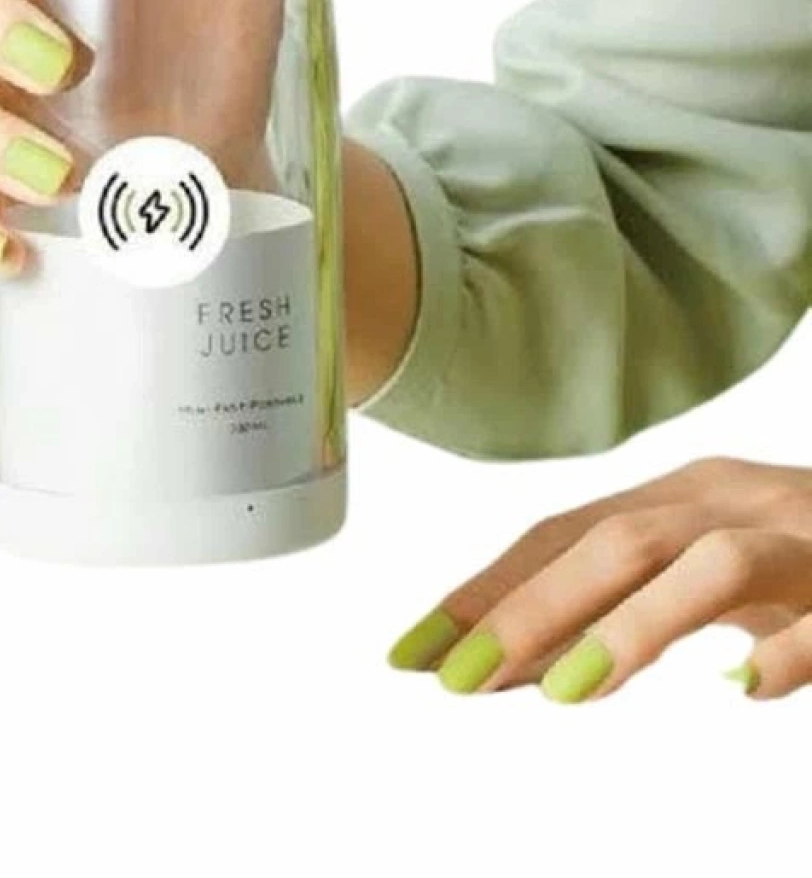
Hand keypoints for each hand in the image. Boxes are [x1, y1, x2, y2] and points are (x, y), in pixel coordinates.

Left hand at [388, 458, 811, 700]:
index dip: (486, 587)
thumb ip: (623, 601)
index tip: (411, 650)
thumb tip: (520, 659)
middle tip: (456, 678)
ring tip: (566, 688)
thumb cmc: (800, 554)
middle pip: (619, 543)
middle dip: (531, 608)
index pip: (566, 533)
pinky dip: (789, 651)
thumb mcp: (704, 565)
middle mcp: (736, 501)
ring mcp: (805, 540)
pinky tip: (744, 688)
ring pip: (713, 565)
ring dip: (636, 624)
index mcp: (686, 494)